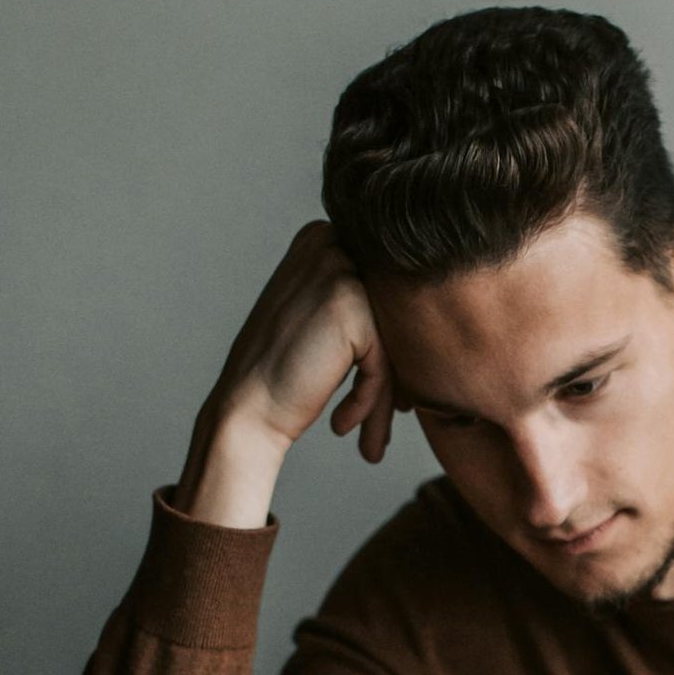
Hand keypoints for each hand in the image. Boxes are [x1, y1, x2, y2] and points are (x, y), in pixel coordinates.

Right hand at [175, 223, 396, 524]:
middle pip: (393, 313)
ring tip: (371, 437)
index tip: (394, 393)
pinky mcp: (350, 305)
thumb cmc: (283, 373)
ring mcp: (338, 270)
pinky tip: (342, 425)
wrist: (245, 410)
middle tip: (397, 411)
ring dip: (385, 395)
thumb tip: (429, 296)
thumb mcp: (318, 314)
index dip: (393, 344)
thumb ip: (361, 293)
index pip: (386, 292)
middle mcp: (329, 242)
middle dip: (396, 369)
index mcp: (321, 237)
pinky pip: (385, 359)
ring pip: (394, 339)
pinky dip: (371, 400)